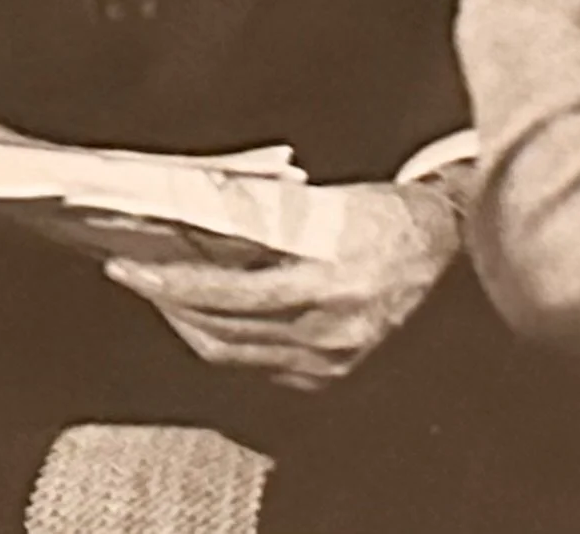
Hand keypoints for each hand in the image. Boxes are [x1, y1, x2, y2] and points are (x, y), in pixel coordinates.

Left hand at [105, 179, 463, 390]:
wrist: (451, 253)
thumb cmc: (390, 217)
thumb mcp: (330, 204)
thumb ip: (267, 219)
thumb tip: (195, 223)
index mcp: (327, 282)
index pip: (225, 292)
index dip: (170, 283)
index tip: (128, 268)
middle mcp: (328, 331)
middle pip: (220, 332)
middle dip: (168, 305)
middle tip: (135, 276)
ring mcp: (330, 361)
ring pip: (234, 354)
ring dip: (191, 324)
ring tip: (164, 293)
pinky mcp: (332, 375)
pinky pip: (260, 365)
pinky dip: (228, 339)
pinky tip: (211, 313)